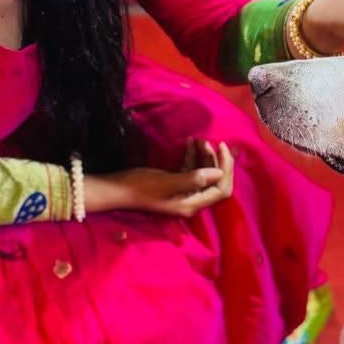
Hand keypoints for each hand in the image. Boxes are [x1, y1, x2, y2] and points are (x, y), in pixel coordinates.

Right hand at [83, 141, 234, 217]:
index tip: (222, 148)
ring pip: (204, 173)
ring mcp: (183, 192)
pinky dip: (192, 157)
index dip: (226, 169)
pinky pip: (191, 169)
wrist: (117, 189)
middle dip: (215, 160)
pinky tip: (189, 143)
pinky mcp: (175, 183)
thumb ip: (194, 179)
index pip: (221, 190)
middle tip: (207, 140)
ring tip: (198, 140)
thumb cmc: (141, 186)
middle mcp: (191, 200)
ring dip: (204, 156)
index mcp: (192, 203)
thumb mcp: (168, 182)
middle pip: (215, 181)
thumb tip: (219, 173)